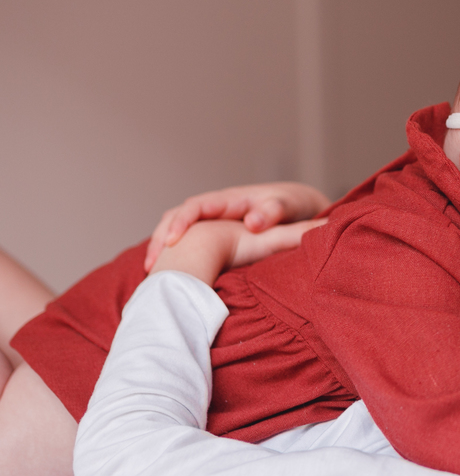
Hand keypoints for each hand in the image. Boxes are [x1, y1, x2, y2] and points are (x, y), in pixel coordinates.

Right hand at [149, 218, 325, 286]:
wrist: (292, 203)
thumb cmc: (290, 205)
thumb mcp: (286, 206)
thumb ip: (272, 213)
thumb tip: (252, 224)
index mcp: (230, 200)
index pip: (196, 207)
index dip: (182, 222)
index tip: (172, 242)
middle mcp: (214, 207)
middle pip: (175, 217)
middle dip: (160, 240)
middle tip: (151, 267)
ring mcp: (210, 218)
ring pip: (175, 228)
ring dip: (161, 249)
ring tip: (152, 275)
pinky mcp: (210, 229)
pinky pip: (185, 239)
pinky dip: (173, 254)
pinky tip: (167, 275)